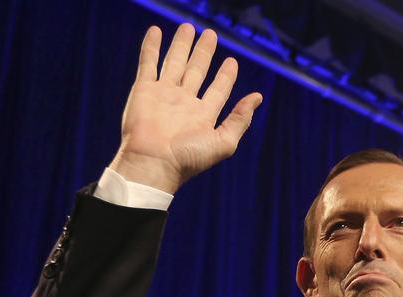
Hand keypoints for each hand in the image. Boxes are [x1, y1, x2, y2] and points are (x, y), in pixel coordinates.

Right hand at [110, 24, 262, 193]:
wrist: (153, 162)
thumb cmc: (188, 158)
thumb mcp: (224, 142)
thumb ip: (240, 119)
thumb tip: (258, 97)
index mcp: (203, 116)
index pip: (218, 89)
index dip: (225, 76)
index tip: (231, 61)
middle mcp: (184, 103)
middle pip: (196, 70)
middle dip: (203, 53)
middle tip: (210, 34)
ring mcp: (163, 95)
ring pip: (174, 62)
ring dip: (181, 45)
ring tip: (188, 27)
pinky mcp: (144, 90)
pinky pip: (148, 63)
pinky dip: (151, 47)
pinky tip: (156, 31)